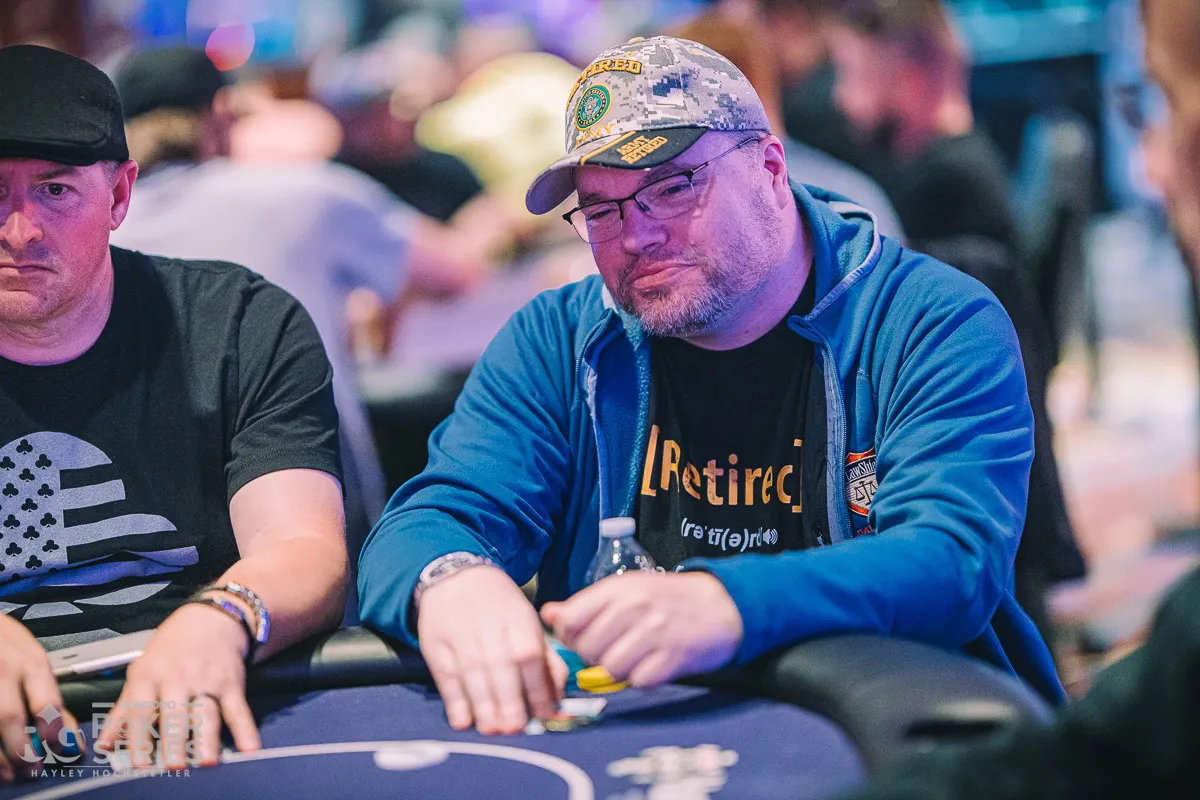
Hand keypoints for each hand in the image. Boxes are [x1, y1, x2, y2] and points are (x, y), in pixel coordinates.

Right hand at [0, 615, 83, 782]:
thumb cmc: (5, 643)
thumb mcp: (34, 659)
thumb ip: (50, 695)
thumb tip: (71, 732)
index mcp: (31, 663)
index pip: (48, 702)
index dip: (55, 733)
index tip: (61, 750)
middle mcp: (5, 671)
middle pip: (11, 718)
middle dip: (22, 751)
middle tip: (32, 770)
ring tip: (9, 773)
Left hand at [97, 603, 260, 768]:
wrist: (213, 617)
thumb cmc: (171, 648)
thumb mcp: (141, 670)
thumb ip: (124, 709)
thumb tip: (105, 744)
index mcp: (150, 677)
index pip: (142, 710)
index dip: (139, 737)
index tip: (139, 763)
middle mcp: (179, 679)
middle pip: (175, 714)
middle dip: (174, 740)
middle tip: (173, 766)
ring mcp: (207, 682)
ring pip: (206, 713)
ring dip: (207, 738)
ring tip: (208, 761)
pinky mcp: (232, 684)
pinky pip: (238, 709)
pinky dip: (246, 729)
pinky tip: (250, 748)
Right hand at [417, 565, 566, 733]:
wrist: (456, 578)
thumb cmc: (500, 607)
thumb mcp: (528, 622)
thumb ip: (546, 661)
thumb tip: (557, 699)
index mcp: (518, 620)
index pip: (530, 656)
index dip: (537, 688)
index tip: (543, 714)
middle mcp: (489, 628)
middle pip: (501, 667)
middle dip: (509, 701)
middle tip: (515, 728)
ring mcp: (461, 637)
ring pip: (473, 676)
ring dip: (484, 707)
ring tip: (493, 729)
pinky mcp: (436, 647)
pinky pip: (446, 677)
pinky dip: (454, 701)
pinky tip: (463, 721)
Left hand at [541, 572, 743, 685]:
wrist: (721, 605)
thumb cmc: (666, 598)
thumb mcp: (626, 590)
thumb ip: (586, 604)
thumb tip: (548, 613)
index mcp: (618, 588)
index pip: (571, 620)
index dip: (569, 635)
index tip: (581, 636)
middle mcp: (635, 607)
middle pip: (588, 649)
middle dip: (594, 656)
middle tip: (611, 649)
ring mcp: (655, 632)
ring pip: (611, 668)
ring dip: (618, 669)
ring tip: (632, 657)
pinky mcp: (673, 657)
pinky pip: (639, 681)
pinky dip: (642, 678)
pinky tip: (651, 664)